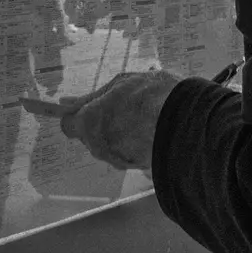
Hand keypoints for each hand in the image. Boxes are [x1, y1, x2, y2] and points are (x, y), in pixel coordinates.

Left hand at [58, 70, 182, 174]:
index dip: (77, 115)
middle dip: (102, 124)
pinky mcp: (137, 168)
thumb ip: (92, 97)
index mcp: (90, 123)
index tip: (85, 108)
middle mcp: (100, 146)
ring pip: (111, 146)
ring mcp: (119, 160)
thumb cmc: (151, 96)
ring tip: (144, 117)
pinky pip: (129, 153)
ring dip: (121, 133)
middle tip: (124, 107)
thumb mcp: (121, 84)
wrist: (188, 122)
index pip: (69, 124)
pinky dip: (136, 143)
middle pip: (91, 136)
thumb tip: (63, 103)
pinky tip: (152, 130)